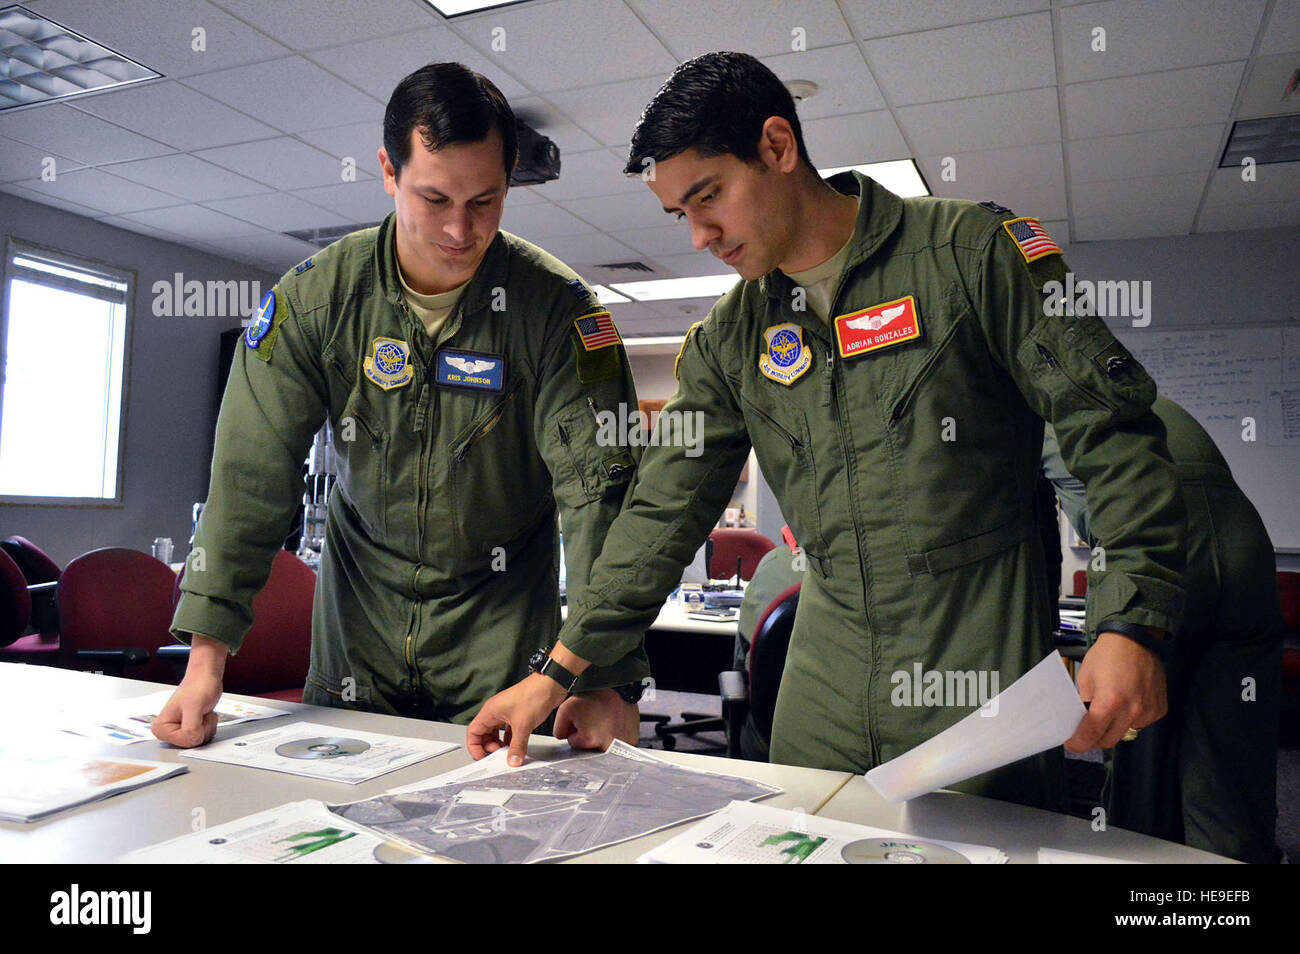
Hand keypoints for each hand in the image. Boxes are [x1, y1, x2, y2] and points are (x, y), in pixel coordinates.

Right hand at [150, 635, 226, 746]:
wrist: (205, 677)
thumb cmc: (198, 686)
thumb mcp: (194, 706)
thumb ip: (191, 726)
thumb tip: (193, 740)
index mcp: (161, 728)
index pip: (184, 741)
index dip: (197, 729)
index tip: (195, 714)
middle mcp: (167, 732)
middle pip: (192, 744)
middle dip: (203, 728)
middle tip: (200, 712)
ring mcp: (178, 731)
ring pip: (199, 741)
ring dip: (208, 726)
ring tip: (202, 712)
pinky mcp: (189, 729)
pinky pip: (204, 737)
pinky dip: (209, 726)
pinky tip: (204, 715)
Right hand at [466, 673, 568, 765]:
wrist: (551, 684)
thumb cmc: (534, 694)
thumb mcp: (523, 725)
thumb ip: (517, 746)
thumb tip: (513, 760)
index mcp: (490, 711)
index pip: (473, 732)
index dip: (474, 747)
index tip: (482, 757)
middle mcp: (496, 711)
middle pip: (483, 733)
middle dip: (488, 746)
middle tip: (498, 755)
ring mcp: (506, 712)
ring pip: (496, 732)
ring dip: (499, 743)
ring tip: (507, 752)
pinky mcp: (517, 714)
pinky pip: (508, 730)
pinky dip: (509, 739)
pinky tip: (516, 745)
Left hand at [555, 689, 638, 750]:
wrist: (618, 684)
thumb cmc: (595, 695)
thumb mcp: (565, 709)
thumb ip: (559, 729)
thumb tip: (563, 738)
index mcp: (590, 740)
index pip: (575, 743)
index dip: (576, 730)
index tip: (583, 719)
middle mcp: (608, 746)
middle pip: (590, 747)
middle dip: (590, 735)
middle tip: (594, 718)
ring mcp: (623, 743)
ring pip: (605, 746)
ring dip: (603, 735)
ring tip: (605, 719)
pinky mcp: (633, 739)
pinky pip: (621, 743)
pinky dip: (617, 734)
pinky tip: (615, 722)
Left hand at [1065, 630, 1167, 752]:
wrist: (1135, 639)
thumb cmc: (1107, 655)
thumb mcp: (1086, 678)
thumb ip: (1084, 702)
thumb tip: (1080, 722)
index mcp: (1110, 702)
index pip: (1092, 733)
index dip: (1079, 743)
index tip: (1073, 745)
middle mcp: (1132, 710)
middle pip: (1109, 740)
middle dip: (1094, 739)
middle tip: (1086, 732)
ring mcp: (1148, 711)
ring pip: (1126, 733)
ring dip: (1114, 728)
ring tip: (1109, 711)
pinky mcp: (1159, 709)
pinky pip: (1141, 723)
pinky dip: (1131, 719)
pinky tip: (1127, 703)